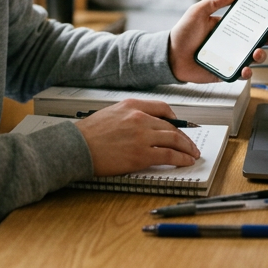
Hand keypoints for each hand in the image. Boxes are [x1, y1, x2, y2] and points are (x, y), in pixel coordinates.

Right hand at [75, 99, 199, 176]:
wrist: (75, 147)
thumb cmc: (88, 133)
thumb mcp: (111, 113)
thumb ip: (131, 115)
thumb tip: (148, 124)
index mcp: (132, 106)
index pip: (163, 108)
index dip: (176, 119)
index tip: (181, 126)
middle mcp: (140, 118)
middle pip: (172, 126)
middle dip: (185, 137)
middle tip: (191, 144)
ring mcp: (142, 137)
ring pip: (174, 140)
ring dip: (187, 148)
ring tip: (192, 154)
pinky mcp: (141, 155)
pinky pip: (169, 156)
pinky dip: (181, 159)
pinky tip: (185, 161)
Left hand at [167, 0, 267, 82]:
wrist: (170, 57)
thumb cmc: (183, 33)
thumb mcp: (197, 11)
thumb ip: (214, 1)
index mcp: (232, 25)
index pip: (256, 20)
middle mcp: (236, 41)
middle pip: (262, 38)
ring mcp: (233, 56)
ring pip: (256, 56)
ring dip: (262, 54)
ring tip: (257, 52)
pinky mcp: (227, 71)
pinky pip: (243, 73)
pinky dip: (247, 72)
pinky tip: (245, 68)